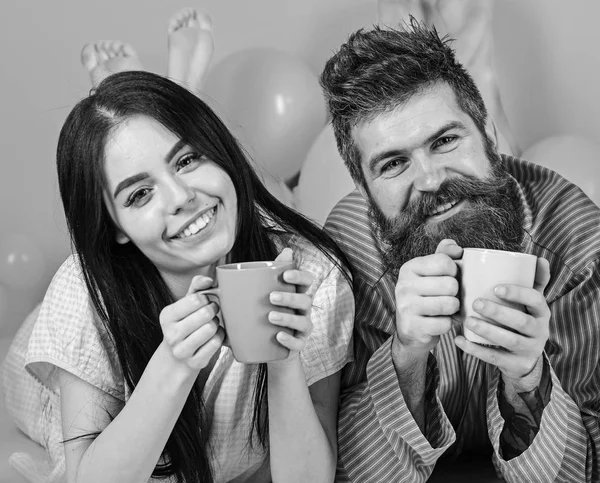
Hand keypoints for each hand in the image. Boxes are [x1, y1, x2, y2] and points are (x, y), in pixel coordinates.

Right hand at [160, 275, 224, 371]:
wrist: (176, 357)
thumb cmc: (185, 324)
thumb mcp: (185, 305)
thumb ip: (196, 287)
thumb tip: (208, 279)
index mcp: (167, 316)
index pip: (194, 299)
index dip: (207, 298)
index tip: (207, 301)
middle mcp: (171, 334)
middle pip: (205, 314)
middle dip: (214, 310)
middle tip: (213, 311)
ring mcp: (182, 350)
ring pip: (212, 329)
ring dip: (217, 324)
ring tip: (212, 324)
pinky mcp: (194, 362)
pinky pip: (216, 343)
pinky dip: (220, 337)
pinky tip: (215, 336)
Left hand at [267, 248, 313, 365]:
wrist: (266, 346)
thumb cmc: (266, 312)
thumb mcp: (264, 292)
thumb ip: (272, 272)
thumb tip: (286, 250)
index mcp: (297, 293)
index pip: (307, 281)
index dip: (300, 276)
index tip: (285, 275)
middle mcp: (303, 310)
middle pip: (305, 300)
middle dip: (290, 298)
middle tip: (271, 297)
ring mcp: (302, 328)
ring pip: (304, 322)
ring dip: (288, 318)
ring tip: (271, 316)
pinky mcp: (297, 345)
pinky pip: (299, 343)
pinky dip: (290, 340)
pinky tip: (279, 336)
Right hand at [394, 239, 461, 355]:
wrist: (410, 330)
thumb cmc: (426, 297)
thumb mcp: (431, 273)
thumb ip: (444, 255)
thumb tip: (456, 248)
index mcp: (409, 268)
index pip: (444, 261)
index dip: (454, 271)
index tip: (448, 278)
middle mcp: (404, 285)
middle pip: (450, 284)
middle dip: (455, 293)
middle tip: (447, 297)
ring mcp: (406, 306)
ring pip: (450, 304)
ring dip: (453, 309)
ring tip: (445, 309)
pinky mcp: (412, 327)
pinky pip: (445, 324)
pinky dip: (447, 325)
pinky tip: (438, 322)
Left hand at [455, 257, 550, 390]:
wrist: (523, 358)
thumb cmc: (521, 318)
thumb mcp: (529, 302)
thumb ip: (531, 280)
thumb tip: (538, 258)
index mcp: (541, 311)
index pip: (536, 299)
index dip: (518, 293)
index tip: (496, 288)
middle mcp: (540, 331)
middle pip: (521, 322)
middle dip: (498, 312)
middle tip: (475, 303)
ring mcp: (529, 350)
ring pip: (510, 341)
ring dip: (487, 330)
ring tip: (467, 320)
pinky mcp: (516, 365)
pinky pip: (495, 358)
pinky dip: (475, 349)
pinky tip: (458, 340)